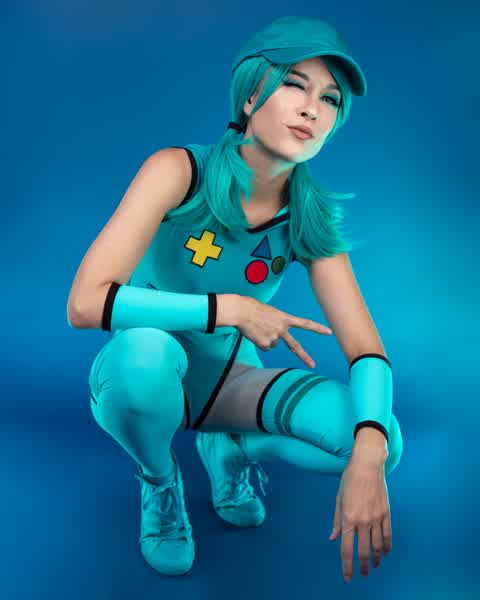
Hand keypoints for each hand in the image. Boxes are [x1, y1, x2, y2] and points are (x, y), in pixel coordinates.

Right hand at [234, 295, 331, 368]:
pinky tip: (254, 334)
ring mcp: (274, 337)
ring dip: (266, 338)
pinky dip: (259, 341)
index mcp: (285, 318)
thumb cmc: (253, 308)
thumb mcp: (270, 313)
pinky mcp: (264, 344)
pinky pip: (264, 346)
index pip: (305, 323)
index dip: (318, 328)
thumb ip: (276, 325)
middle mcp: (282, 329)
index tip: (329, 332)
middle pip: (295, 346)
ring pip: (272, 345)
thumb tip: (273, 342)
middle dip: (305, 357)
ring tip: (258, 329)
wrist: (242, 311)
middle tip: (313, 365)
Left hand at [329, 459, 391, 582]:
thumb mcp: (339, 498)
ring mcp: (376, 518)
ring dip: (375, 559)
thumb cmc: (350, 479)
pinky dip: (386, 547)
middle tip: (362, 574)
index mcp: (348, 518)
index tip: (348, 577)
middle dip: (362, 567)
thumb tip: (333, 538)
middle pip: (364, 552)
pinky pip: (387, 535)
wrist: (368, 465)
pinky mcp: (386, 513)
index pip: (346, 548)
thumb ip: (336, 520)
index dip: (347, 566)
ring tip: (373, 566)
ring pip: (377, 546)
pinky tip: (384, 553)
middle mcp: (363, 521)